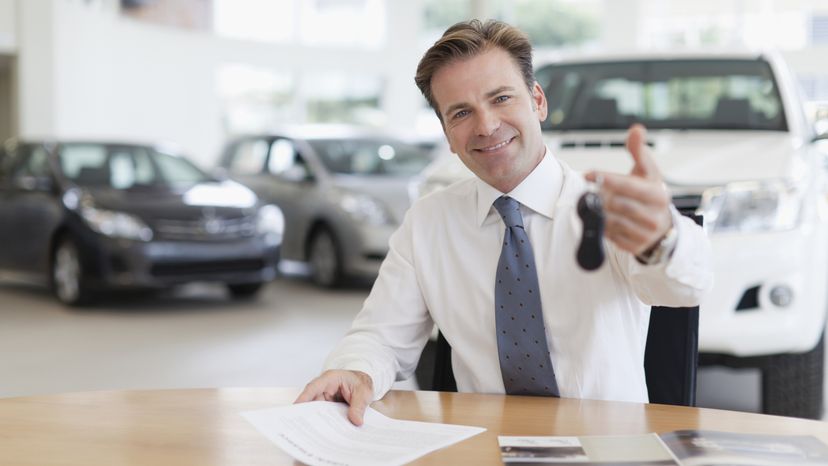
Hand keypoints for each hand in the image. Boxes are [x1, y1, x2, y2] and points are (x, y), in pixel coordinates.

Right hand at [294, 370, 373, 425]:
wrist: (364, 384)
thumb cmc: (361, 383)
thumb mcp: (364, 393)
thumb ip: (359, 406)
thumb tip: (356, 421)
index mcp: (330, 379)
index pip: (313, 387)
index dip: (304, 397)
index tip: (296, 407)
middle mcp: (323, 388)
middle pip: (311, 401)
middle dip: (306, 413)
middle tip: (303, 427)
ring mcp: (324, 397)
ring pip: (315, 410)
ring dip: (315, 420)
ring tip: (313, 434)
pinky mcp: (327, 406)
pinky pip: (322, 415)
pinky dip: (323, 422)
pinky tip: (324, 433)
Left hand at [584, 124, 671, 255]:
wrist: (663, 227)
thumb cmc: (650, 194)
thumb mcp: (648, 172)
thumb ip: (639, 150)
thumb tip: (636, 128)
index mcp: (658, 194)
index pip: (629, 186)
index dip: (607, 179)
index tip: (588, 174)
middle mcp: (654, 216)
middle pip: (617, 204)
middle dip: (600, 196)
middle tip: (588, 190)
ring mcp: (645, 234)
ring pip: (612, 221)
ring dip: (598, 212)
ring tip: (593, 203)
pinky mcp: (634, 247)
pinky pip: (610, 236)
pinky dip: (602, 227)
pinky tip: (600, 218)